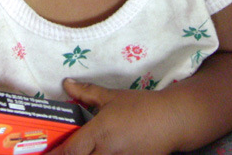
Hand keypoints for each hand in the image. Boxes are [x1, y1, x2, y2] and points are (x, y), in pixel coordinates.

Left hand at [46, 79, 176, 154]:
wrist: (173, 120)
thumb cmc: (141, 106)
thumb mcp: (112, 96)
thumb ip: (87, 92)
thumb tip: (67, 84)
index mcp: (100, 132)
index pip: (70, 150)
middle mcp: (107, 151)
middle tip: (59, 153)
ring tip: (77, 153)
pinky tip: (98, 154)